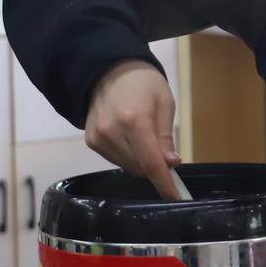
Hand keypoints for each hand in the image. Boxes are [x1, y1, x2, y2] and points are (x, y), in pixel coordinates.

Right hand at [85, 59, 180, 198]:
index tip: (174, 197)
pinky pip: (115, 160)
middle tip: (167, 156)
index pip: (150, 162)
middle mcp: (112, 132)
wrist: (107, 69)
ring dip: (142, 163)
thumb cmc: (143, 83)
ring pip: (127, 167)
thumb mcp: (164, 103)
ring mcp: (98, 138)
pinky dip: (128, 157)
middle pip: (139, 168)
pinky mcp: (91, 141)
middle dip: (156, 169)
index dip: (164, 183)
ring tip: (146, 139)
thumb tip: (171, 163)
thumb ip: (166, 136)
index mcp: (134, 120)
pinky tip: (131, 140)